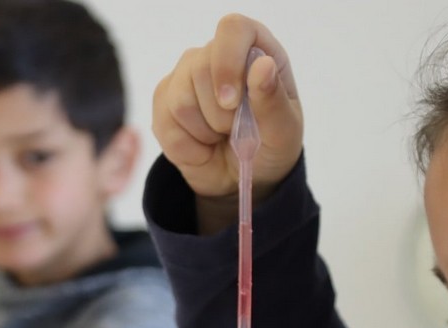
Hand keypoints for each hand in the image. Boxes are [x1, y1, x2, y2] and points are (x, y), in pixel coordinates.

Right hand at [152, 13, 302, 233]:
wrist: (242, 177)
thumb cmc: (270, 146)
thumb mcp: (283, 131)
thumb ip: (274, 100)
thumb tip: (263, 65)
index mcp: (254, 49)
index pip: (232, 29)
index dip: (227, 61)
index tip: (231, 102)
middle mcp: (216, 55)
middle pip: (200, 68)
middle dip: (220, 114)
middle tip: (235, 130)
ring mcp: (185, 76)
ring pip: (180, 100)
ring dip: (205, 132)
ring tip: (220, 137)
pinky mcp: (164, 102)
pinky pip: (166, 124)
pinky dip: (189, 147)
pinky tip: (203, 146)